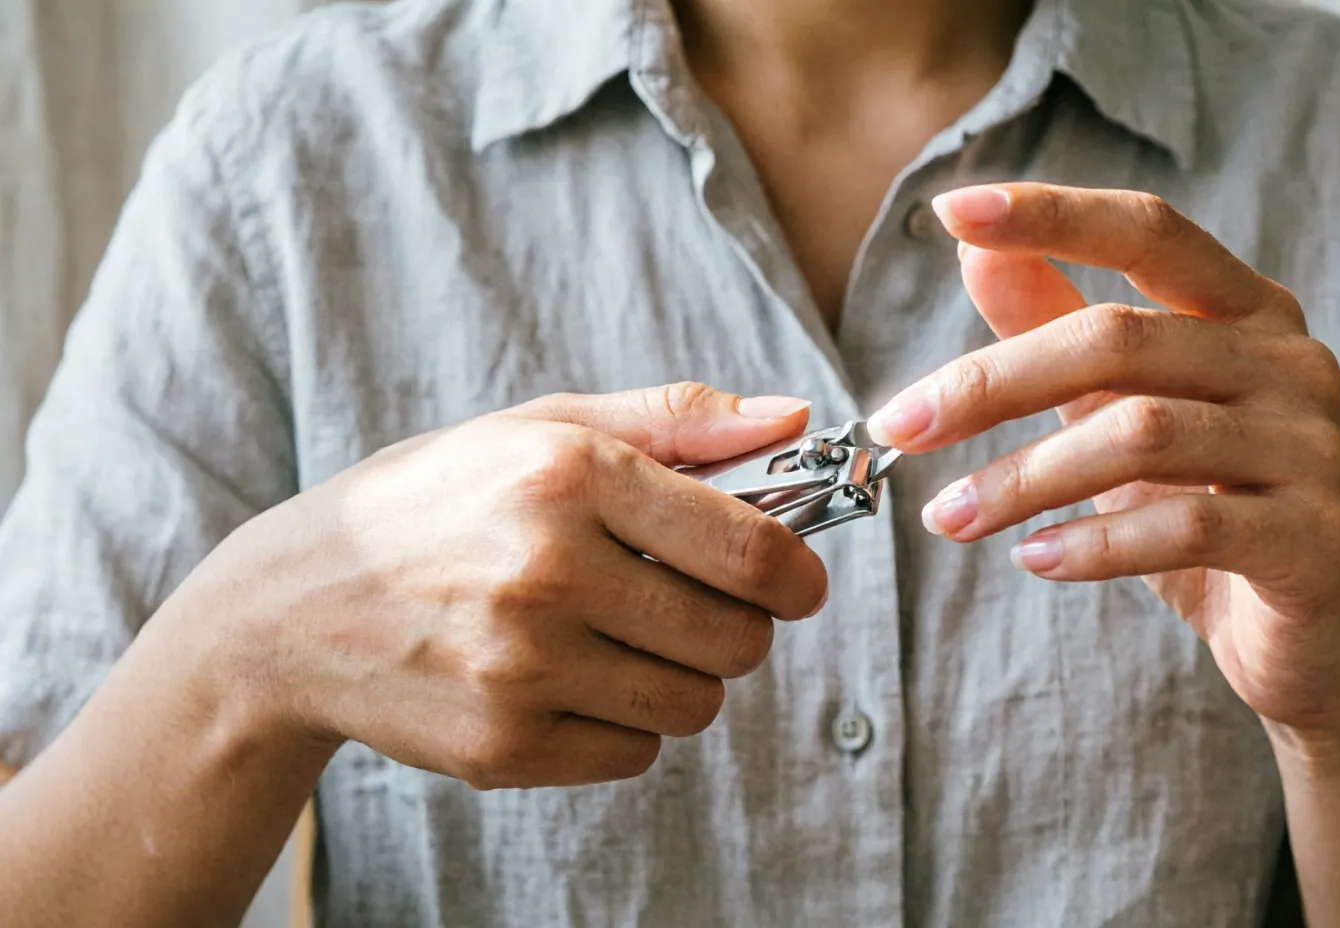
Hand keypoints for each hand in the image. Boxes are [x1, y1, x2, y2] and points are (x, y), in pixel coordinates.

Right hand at [163, 384, 828, 787]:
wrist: (292, 611)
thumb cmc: (436, 503)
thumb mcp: (541, 428)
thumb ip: (675, 421)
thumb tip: (799, 419)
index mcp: (569, 475)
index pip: (750, 551)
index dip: (798, 573)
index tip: (797, 580)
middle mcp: (548, 572)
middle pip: (738, 640)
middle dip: (737, 626)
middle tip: (693, 605)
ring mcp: (521, 669)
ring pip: (695, 705)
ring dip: (681, 677)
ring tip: (622, 639)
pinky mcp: (502, 746)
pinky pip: (635, 753)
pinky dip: (623, 724)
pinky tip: (569, 681)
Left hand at [868, 184, 1339, 735]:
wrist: (1311, 638)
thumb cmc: (1205, 506)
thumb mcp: (1119, 409)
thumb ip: (1057, 328)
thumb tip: (974, 253)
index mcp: (1247, 308)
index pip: (1148, 230)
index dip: (1052, 215)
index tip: (951, 209)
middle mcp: (1290, 360)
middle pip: (1120, 338)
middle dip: (993, 382)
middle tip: (900, 426)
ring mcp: (1310, 447)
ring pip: (1142, 434)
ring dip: (1022, 479)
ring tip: (947, 516)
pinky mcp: (1310, 539)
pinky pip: (1185, 527)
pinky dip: (1093, 544)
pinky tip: (1032, 559)